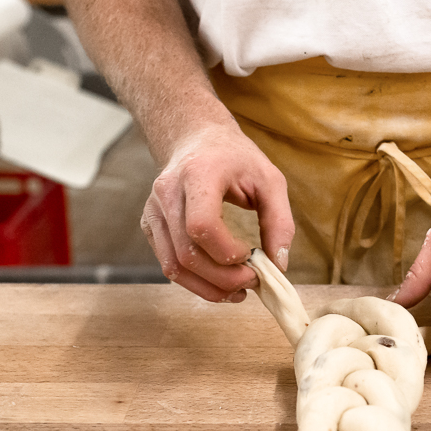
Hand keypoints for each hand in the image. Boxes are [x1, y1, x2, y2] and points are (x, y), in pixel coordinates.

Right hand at [141, 122, 293, 302]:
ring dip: (208, 288)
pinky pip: (168, 264)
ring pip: (173, 266)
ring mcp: (154, 211)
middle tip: (252, 282)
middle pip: (187, 253)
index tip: (251, 255)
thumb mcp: (270, 180)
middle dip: (223, 278)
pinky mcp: (150, 225)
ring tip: (238, 291)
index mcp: (198, 175)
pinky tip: (220, 283)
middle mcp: (167, 193)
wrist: (195, 139)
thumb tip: (279, 265)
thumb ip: (280, 221)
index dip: (227, 251)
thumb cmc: (235, 158)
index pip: (201, 225)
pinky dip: (195, 282)